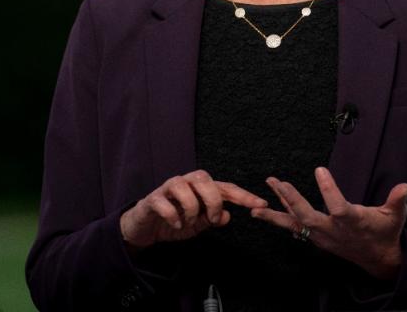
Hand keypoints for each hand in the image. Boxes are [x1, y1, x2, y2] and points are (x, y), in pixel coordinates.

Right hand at [120, 170, 266, 250]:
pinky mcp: (153, 198)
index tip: (261, 204)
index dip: (244, 196)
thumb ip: (213, 219)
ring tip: (187, 223)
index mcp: (202, 188)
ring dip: (191, 209)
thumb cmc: (175, 221)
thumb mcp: (198, 225)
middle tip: (213, 219)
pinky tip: (175, 225)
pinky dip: (173, 216)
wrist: (145, 227)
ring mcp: (168, 188)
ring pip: (184, 187)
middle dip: (213, 201)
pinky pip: (164, 202)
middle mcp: (186, 182)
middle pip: (205, 179)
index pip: (226, 188)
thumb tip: (228, 216)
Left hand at [251, 167, 406, 279]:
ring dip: (276, 211)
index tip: (319, 169)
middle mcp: (333, 230)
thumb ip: (397, 201)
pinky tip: (263, 211)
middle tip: (278, 183)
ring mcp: (322, 236)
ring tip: (256, 204)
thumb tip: (405, 186)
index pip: (338, 206)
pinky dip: (279, 218)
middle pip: (308, 217)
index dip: (329, 189)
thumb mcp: (396, 216)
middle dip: (292, 200)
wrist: (378, 258)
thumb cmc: (386, 232)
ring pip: (296, 223)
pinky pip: (295, 227)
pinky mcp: (316, 238)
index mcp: (353, 221)